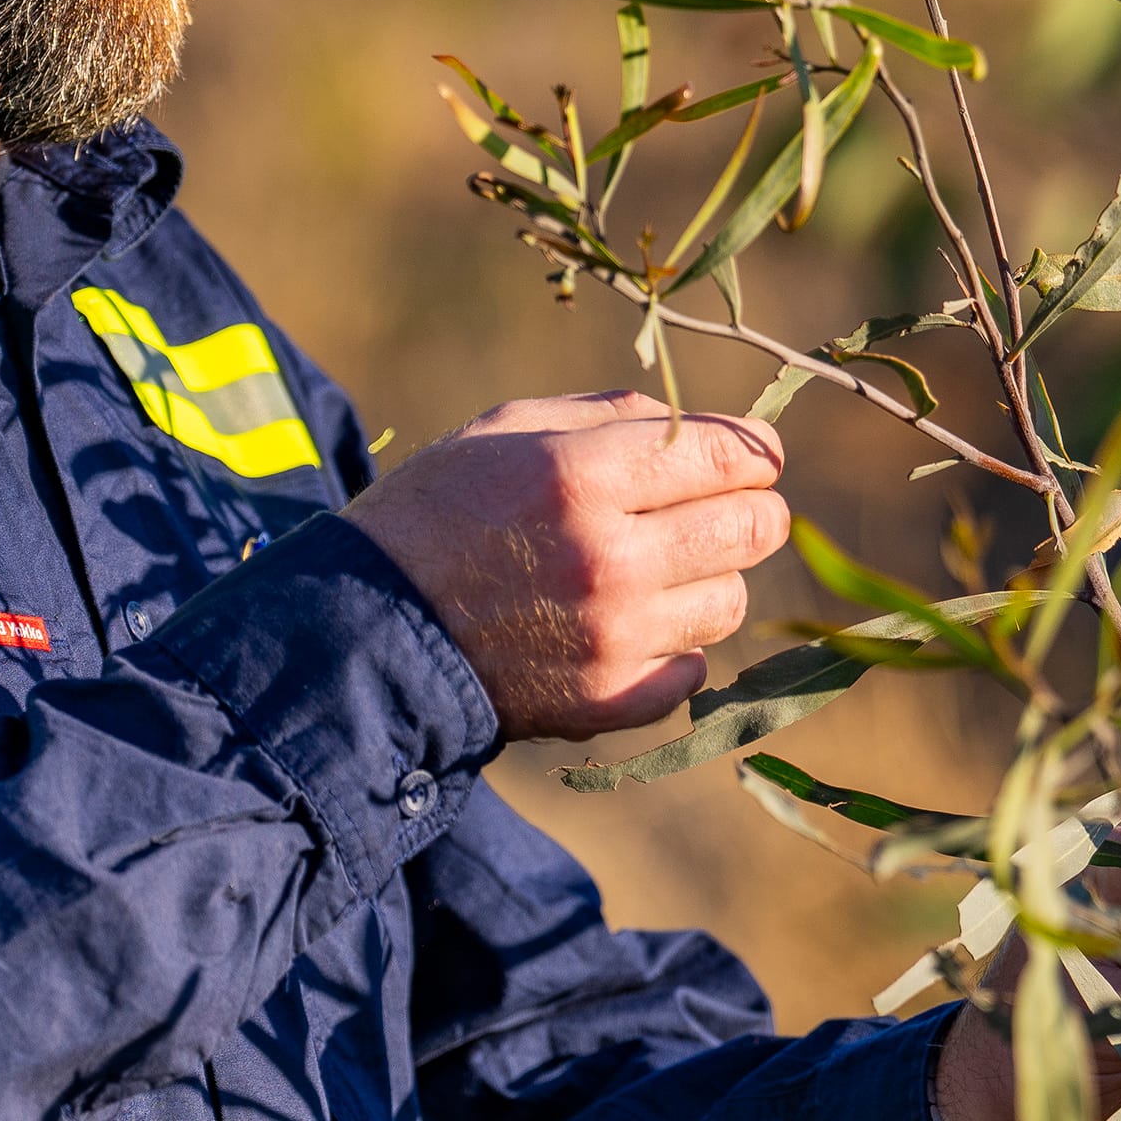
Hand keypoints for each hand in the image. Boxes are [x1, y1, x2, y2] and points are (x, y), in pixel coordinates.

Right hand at [342, 392, 790, 740]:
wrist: (364, 629)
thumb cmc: (438, 513)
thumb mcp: (507, 430)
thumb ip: (612, 417)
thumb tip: (710, 431)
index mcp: (581, 475)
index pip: (729, 456)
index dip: (755, 451)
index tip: (754, 456)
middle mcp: (608, 558)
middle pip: (753, 528)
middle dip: (749, 509)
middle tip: (719, 509)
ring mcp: (612, 638)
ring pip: (730, 601)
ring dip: (709, 580)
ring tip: (659, 571)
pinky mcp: (605, 703)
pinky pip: (693, 671)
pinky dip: (675, 648)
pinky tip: (630, 628)